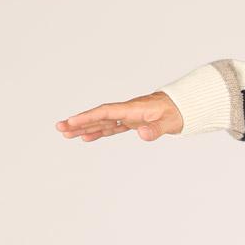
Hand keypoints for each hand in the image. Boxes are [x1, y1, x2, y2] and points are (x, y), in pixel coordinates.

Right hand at [55, 90, 181, 141]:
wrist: (184, 106)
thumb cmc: (177, 112)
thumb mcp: (169, 122)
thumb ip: (156, 129)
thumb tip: (142, 134)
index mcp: (132, 109)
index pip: (105, 113)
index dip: (88, 117)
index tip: (73, 122)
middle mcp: (127, 112)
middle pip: (98, 117)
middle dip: (79, 122)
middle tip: (60, 128)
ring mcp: (128, 117)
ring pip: (102, 122)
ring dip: (84, 128)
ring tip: (66, 134)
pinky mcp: (132, 122)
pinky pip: (111, 128)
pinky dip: (98, 132)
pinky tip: (86, 137)